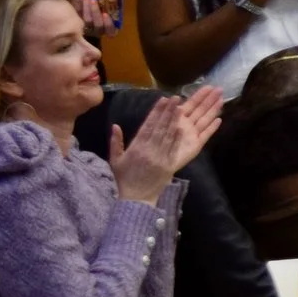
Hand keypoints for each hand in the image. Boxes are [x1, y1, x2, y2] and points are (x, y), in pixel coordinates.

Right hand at [110, 88, 221, 203]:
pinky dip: (178, 138)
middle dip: (168, 112)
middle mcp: (148, 151)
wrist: (136, 198)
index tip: (162, 99)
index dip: (156, 112)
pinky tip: (182, 127)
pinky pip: (174, 149)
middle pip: (159, 128)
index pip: (147, 126)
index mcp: (136, 148)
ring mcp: (159, 158)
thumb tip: (115, 125)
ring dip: (174, 121)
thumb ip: (116, 142)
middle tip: (176, 98)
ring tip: (181, 107)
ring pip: (168, 136)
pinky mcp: (168, 166)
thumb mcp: (116, 160)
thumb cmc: (125, 177)